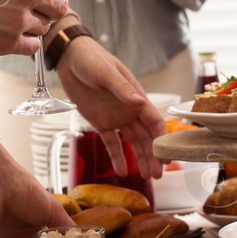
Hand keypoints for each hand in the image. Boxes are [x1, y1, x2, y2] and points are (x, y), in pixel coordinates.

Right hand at [0, 0, 75, 58]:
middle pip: (60, 4)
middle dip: (48, 6)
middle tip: (31, 8)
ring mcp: (20, 18)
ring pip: (45, 26)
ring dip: (32, 25)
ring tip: (8, 21)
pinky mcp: (9, 42)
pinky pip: (33, 46)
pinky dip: (24, 43)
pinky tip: (8, 37)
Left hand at [55, 36, 166, 177]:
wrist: (70, 59)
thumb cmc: (92, 60)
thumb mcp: (106, 73)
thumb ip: (122, 89)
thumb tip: (140, 103)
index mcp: (136, 97)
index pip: (155, 122)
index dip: (162, 139)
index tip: (166, 156)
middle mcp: (130, 110)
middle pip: (147, 136)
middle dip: (154, 155)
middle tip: (158, 175)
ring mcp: (116, 117)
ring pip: (132, 142)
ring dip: (140, 158)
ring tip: (147, 178)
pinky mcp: (100, 122)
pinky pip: (111, 142)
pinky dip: (117, 156)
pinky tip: (124, 171)